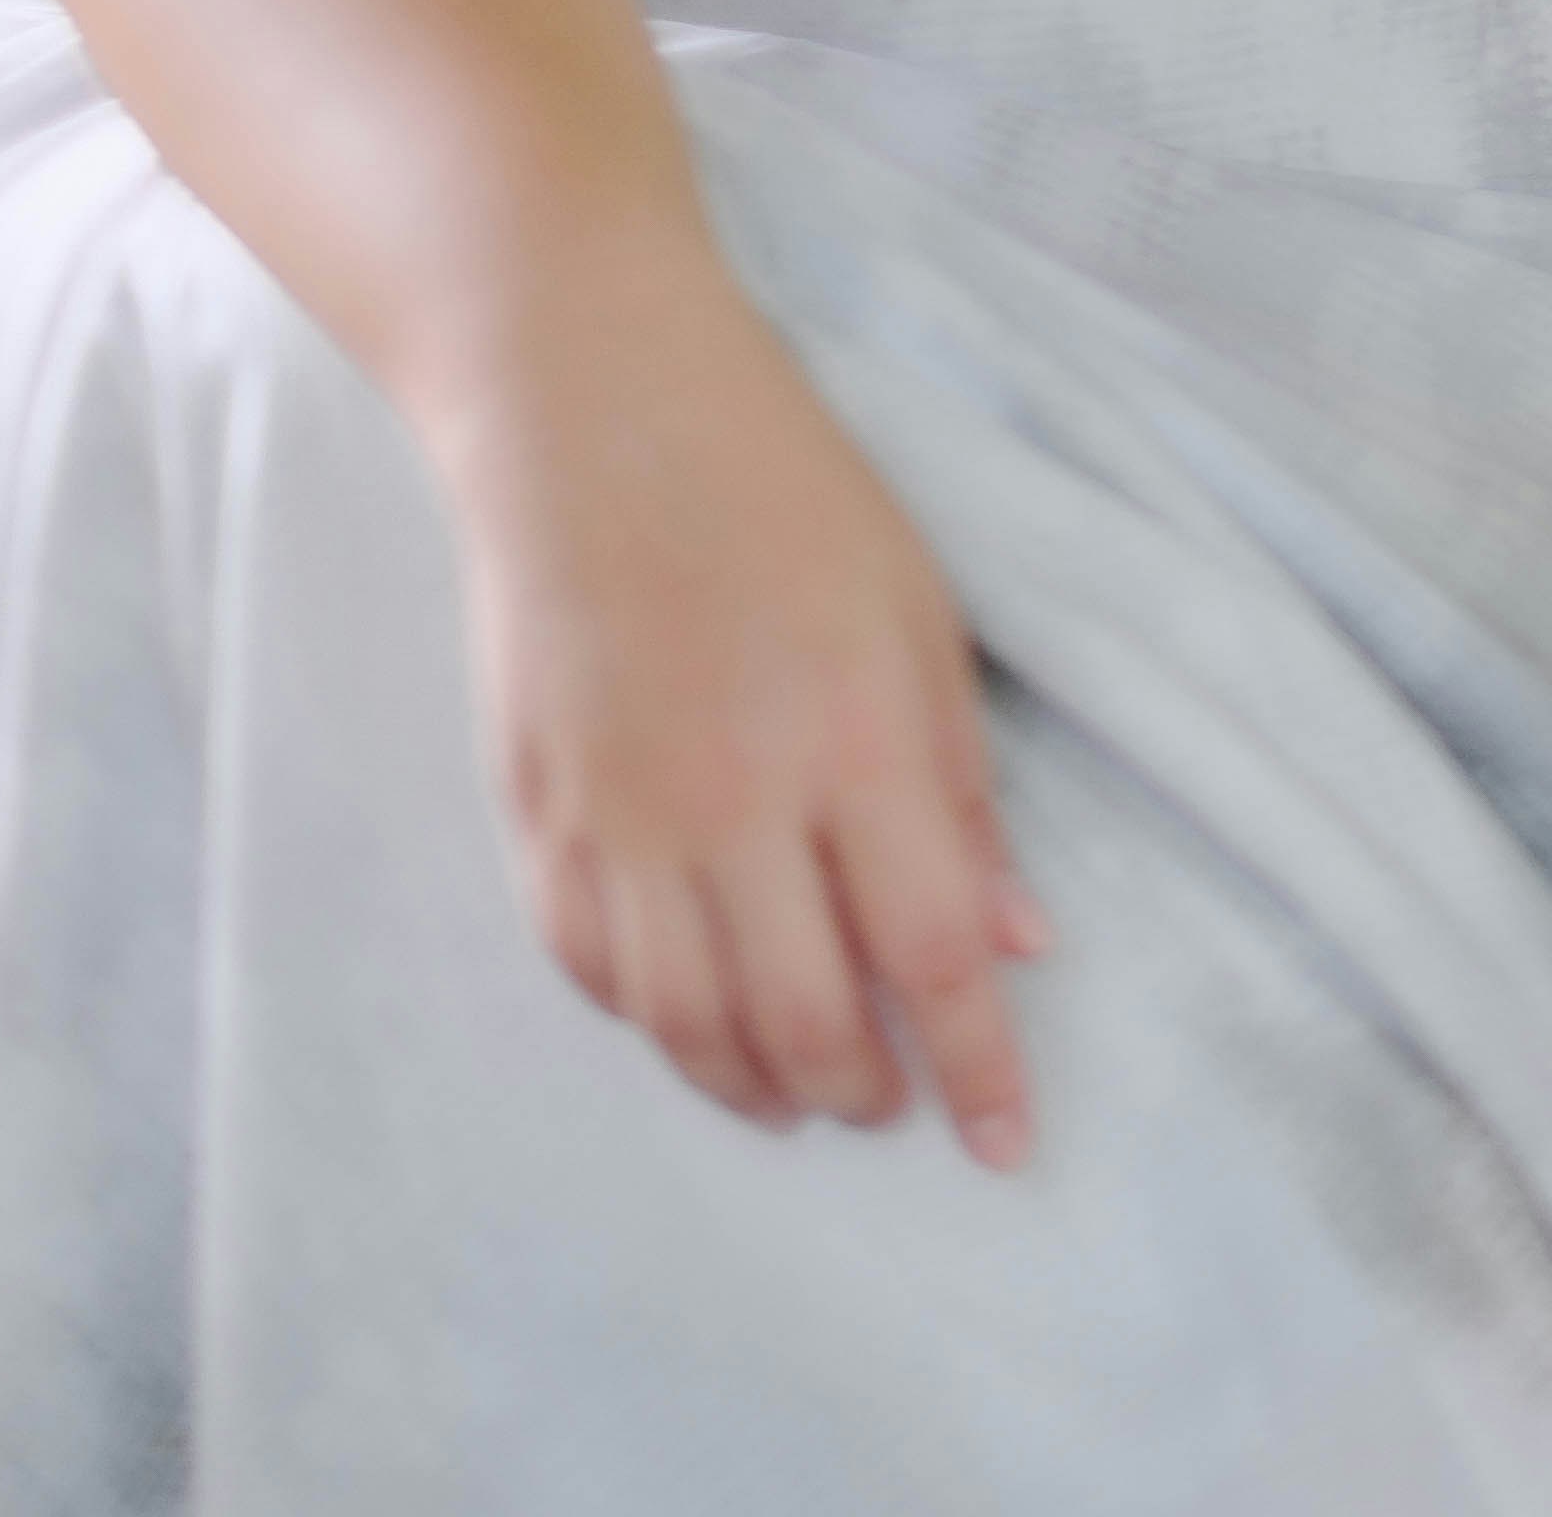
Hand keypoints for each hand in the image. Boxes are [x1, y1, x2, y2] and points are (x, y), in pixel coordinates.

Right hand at [428, 288, 1046, 1167]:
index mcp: (855, 742)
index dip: (979, 1065)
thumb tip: (1016, 939)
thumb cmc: (784, 490)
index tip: (1006, 1143)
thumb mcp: (919, 614)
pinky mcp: (534, 810)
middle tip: (898, 1105)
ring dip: (755, 1086)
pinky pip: (590, 966)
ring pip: (685, 1023)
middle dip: (867, 1092)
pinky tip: (693, 1026)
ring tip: (806, 1097)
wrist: (590, 409)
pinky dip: (650, 1023)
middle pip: (805, 1018)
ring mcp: (619, 815)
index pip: (934, 955)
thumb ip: (960, 790)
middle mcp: (733, 800)